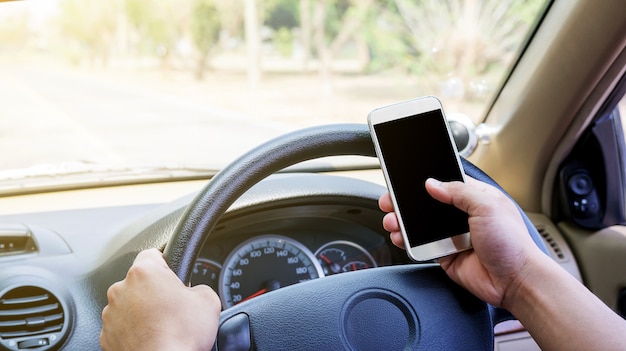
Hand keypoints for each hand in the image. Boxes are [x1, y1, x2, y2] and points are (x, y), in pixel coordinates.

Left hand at [100, 249, 220, 350]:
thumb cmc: (181, 334)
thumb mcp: (208, 300)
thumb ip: (199, 287)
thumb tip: (195, 293)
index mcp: (144, 272)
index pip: (153, 253)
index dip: (168, 263)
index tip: (174, 273)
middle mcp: (121, 289)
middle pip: (140, 281)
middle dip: (155, 290)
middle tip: (173, 305)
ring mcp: (111, 314)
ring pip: (129, 304)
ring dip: (142, 311)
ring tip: (162, 326)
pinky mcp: (106, 337)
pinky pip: (122, 327)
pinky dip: (133, 331)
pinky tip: (151, 338)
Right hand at [379, 177, 544, 307]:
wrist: (514, 281)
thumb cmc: (512, 244)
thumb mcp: (487, 206)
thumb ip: (458, 192)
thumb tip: (432, 184)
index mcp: (475, 197)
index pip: (445, 183)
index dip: (425, 180)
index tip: (405, 180)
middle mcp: (462, 215)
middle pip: (426, 204)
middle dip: (406, 202)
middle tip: (390, 201)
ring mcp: (452, 235)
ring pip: (420, 224)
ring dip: (402, 221)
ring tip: (392, 220)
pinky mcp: (444, 254)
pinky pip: (420, 245)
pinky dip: (407, 241)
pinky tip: (400, 237)